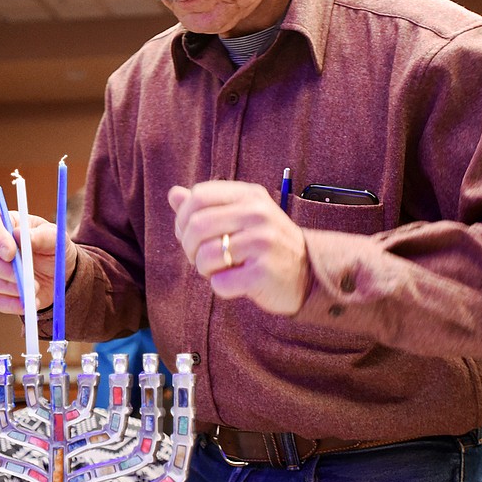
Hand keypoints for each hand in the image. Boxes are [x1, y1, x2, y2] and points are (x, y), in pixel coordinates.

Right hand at [0, 210, 75, 314]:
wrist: (57, 273)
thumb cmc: (52, 248)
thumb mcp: (55, 238)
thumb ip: (41, 235)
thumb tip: (20, 235)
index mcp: (4, 225)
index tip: (11, 253)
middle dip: (0, 268)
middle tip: (22, 277)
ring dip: (10, 287)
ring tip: (35, 288)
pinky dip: (13, 304)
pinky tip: (31, 302)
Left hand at [168, 180, 308, 314]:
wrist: (308, 275)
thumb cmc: (265, 246)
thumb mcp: (240, 217)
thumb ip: (206, 206)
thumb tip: (173, 194)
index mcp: (249, 195)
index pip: (198, 196)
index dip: (184, 219)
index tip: (190, 236)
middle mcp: (257, 214)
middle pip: (197, 225)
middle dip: (189, 248)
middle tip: (200, 258)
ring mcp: (263, 242)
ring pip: (205, 255)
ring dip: (204, 269)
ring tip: (220, 270)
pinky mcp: (263, 272)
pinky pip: (220, 282)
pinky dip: (221, 287)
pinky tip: (236, 283)